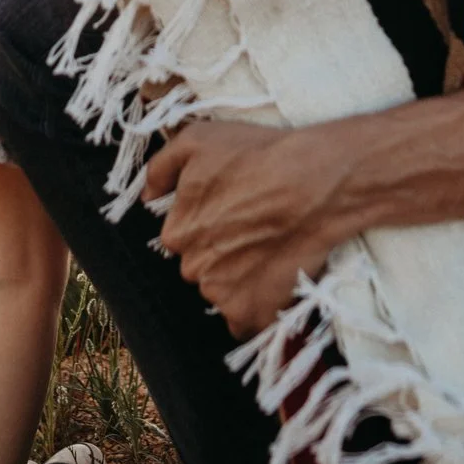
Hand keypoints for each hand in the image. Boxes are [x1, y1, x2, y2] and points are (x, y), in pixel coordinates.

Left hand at [145, 121, 345, 336]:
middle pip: (202, 267)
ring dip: (239, 280)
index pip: (183, 237)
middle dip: (222, 253)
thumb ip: (161, 167)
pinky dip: (256, 309)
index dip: (210, 223)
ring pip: (222, 293)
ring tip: (270, 251)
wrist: (316, 183)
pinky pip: (244, 323)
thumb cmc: (258, 157)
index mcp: (177, 232)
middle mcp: (193, 268)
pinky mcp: (252, 314)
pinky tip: (273, 282)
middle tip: (255, 230)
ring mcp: (223, 295)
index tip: (235, 210)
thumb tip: (147, 195)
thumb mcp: (198, 140)